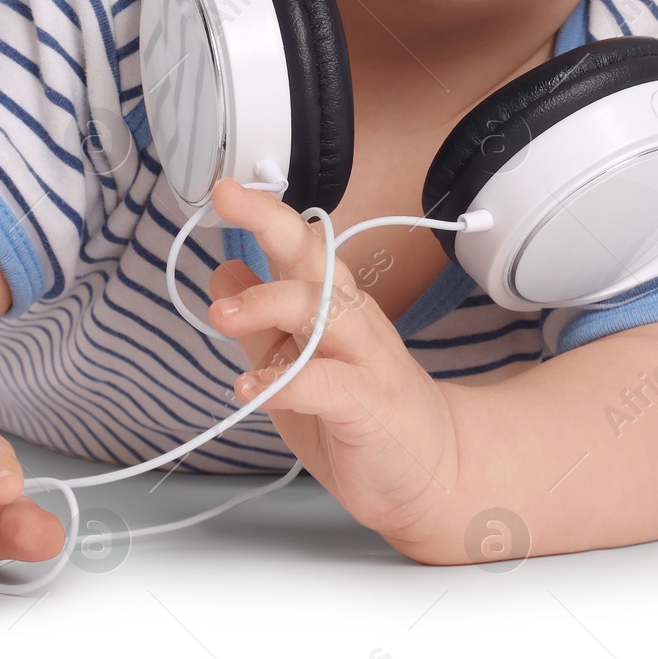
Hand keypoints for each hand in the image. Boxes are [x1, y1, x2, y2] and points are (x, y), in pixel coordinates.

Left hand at [206, 178, 460, 553]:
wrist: (435, 470)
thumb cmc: (359, 411)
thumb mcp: (298, 361)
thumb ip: (262, 321)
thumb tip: (223, 271)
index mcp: (335, 302)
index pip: (300, 243)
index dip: (264, 212)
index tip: (226, 188)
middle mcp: (354, 318)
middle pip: (318, 256)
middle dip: (272, 221)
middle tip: (226, 200)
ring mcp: (367, 358)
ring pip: (326, 309)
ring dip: (270, 302)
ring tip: (222, 315)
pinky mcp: (370, 405)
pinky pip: (327, 384)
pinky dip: (284, 383)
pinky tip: (248, 389)